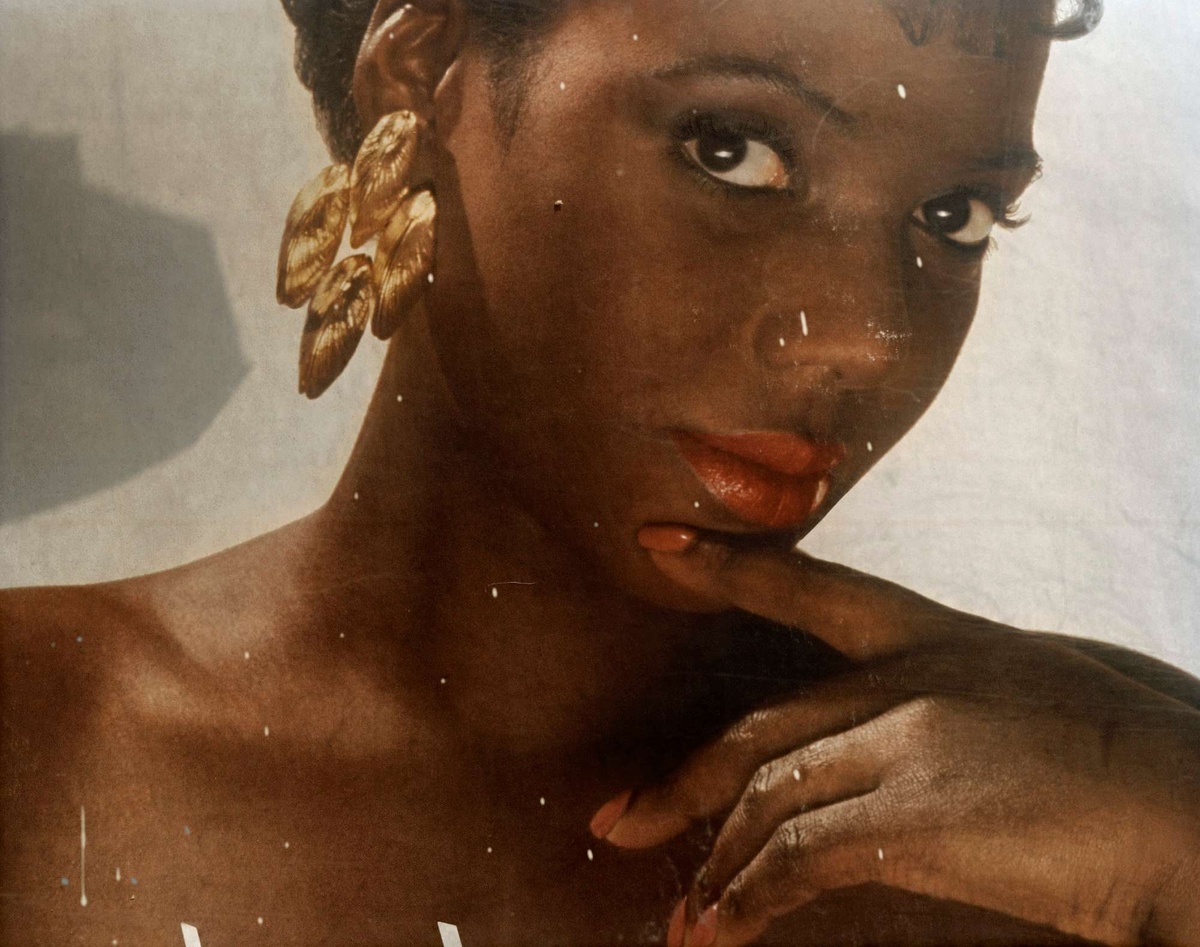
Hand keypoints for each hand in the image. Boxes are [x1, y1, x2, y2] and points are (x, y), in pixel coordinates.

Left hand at [591, 538, 1199, 945]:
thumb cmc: (1137, 762)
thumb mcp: (1031, 701)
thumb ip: (950, 715)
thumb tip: (891, 767)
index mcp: (941, 636)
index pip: (813, 589)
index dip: (733, 565)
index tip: (661, 542)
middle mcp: (912, 676)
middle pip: (761, 725)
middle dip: (684, 779)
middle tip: (619, 817)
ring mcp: (909, 740)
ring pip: (771, 795)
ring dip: (717, 863)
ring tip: (682, 916)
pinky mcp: (916, 814)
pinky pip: (800, 855)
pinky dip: (749, 897)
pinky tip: (718, 929)